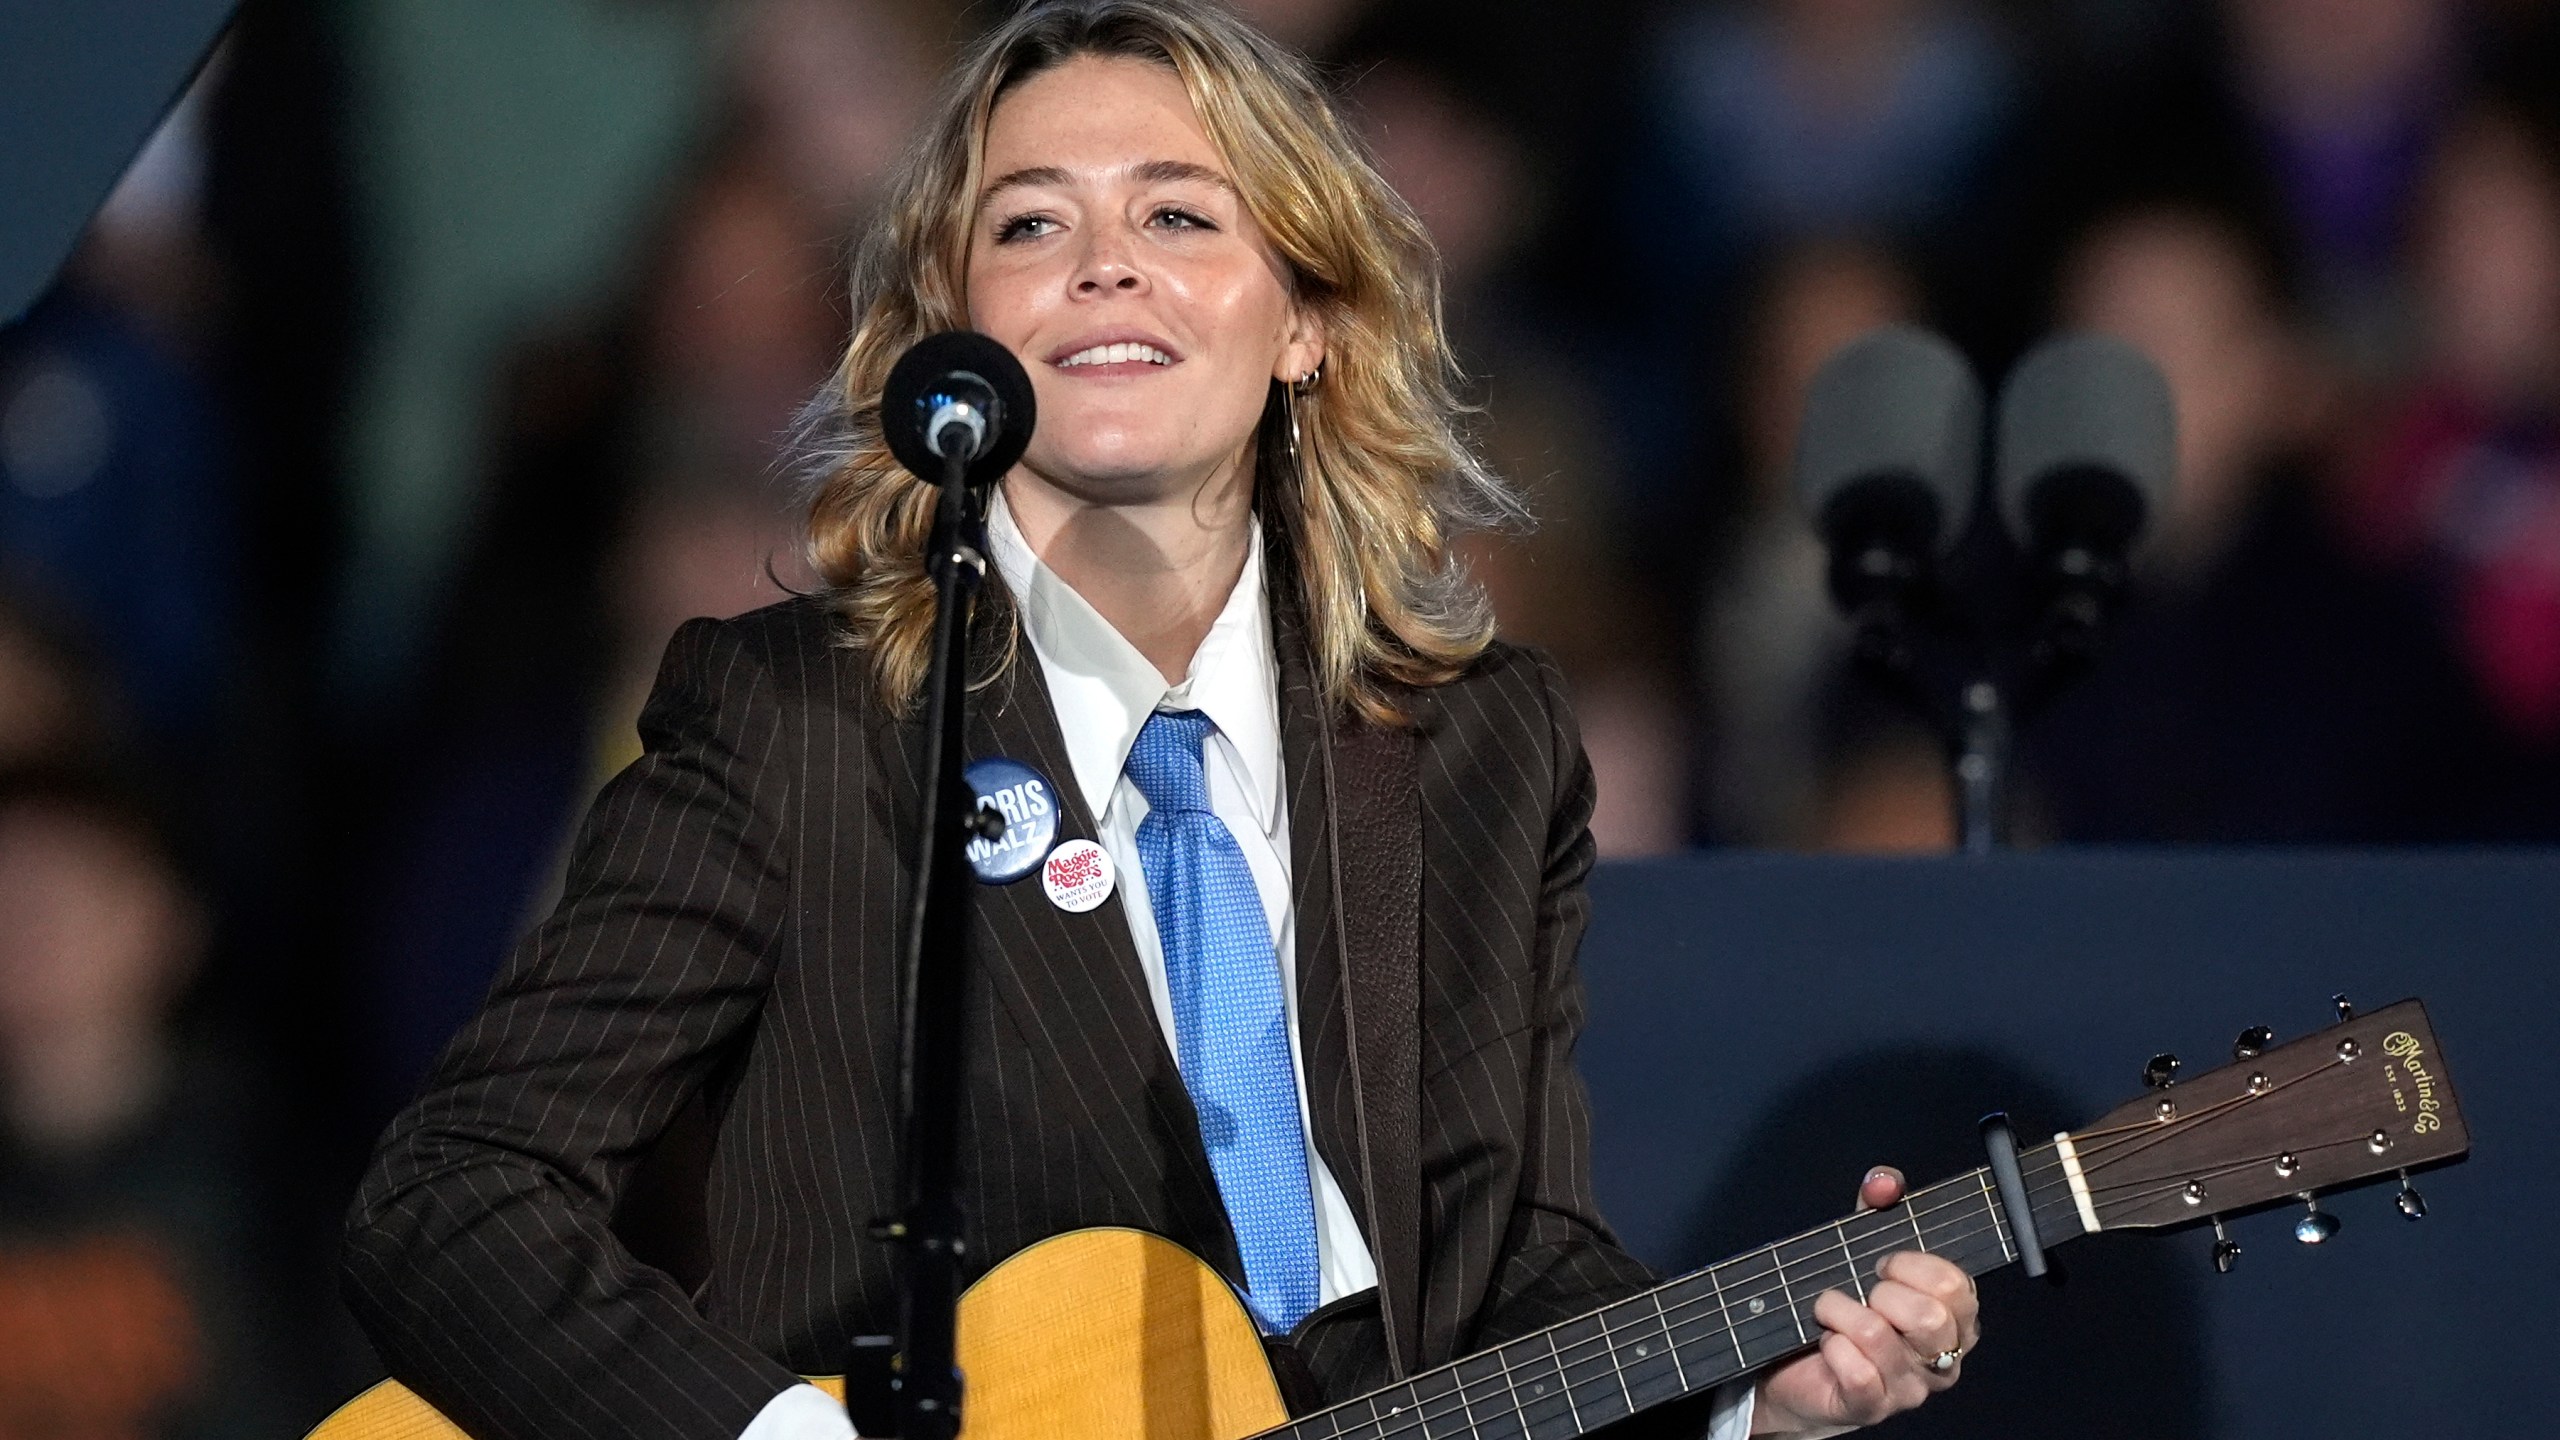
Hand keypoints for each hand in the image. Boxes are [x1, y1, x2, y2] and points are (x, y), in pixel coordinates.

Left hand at [1748, 1167, 1979, 1436]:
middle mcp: (1942, 1357)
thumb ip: (1877, 1208)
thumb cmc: (1842, 1309)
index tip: (1882, 1263)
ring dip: (1840, 1312)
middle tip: (1862, 1291)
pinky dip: (1831, 1346)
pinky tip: (1825, 1341)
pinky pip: (1856, 1372)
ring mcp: (1909, 1388)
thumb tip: (1884, 1182)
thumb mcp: (1860, 1248)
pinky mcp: (1871, 1407)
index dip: (1910, 1264)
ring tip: (1829, 1311)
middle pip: (1930, 1317)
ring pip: (1881, 1337)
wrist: (1796, 1368)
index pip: (1955, 1285)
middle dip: (1882, 1291)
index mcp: (1954, 1318)